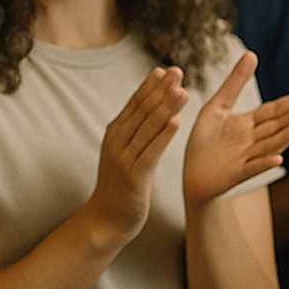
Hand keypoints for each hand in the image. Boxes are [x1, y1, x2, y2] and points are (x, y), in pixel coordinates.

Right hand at [86, 67, 187, 240]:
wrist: (106, 219)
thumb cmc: (122, 184)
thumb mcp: (127, 152)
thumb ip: (136, 130)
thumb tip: (151, 107)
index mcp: (116, 133)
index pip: (135, 104)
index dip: (150, 86)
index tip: (166, 69)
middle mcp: (117, 141)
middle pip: (142, 111)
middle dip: (160, 90)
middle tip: (178, 71)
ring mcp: (124, 158)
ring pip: (148, 128)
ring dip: (166, 107)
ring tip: (182, 91)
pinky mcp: (134, 175)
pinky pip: (151, 152)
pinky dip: (163, 136)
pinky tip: (176, 122)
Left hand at [183, 52, 288, 208]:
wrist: (191, 175)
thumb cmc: (205, 141)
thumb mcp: (217, 106)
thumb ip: (234, 83)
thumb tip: (251, 54)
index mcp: (249, 123)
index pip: (274, 110)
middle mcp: (253, 140)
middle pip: (276, 126)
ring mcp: (247, 157)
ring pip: (269, 145)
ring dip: (285, 138)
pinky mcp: (236, 174)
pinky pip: (252, 168)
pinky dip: (264, 164)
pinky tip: (277, 159)